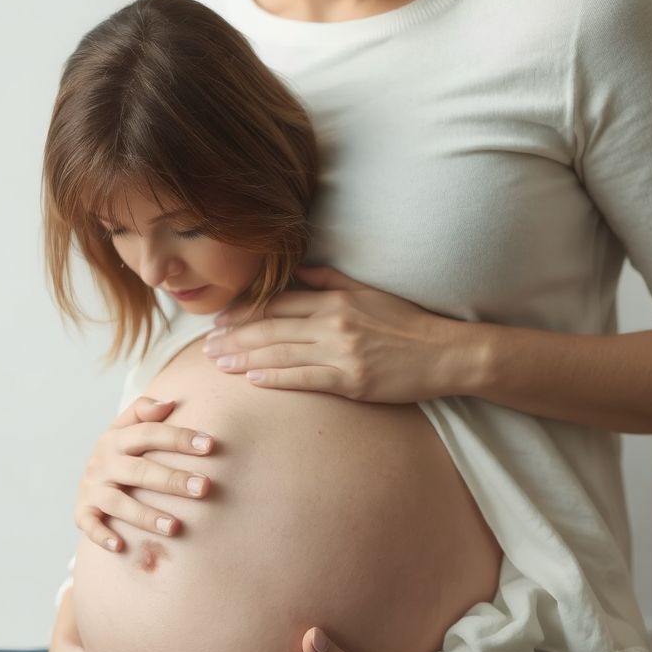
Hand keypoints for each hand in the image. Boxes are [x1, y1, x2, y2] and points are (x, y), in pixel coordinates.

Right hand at [74, 396, 215, 552]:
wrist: (88, 479)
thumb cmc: (121, 454)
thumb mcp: (126, 427)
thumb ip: (144, 411)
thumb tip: (169, 403)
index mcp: (116, 438)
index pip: (148, 433)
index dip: (178, 437)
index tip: (210, 445)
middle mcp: (102, 462)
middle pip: (139, 470)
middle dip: (172, 480)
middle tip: (204, 488)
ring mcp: (92, 488)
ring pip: (118, 502)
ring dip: (145, 515)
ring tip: (174, 527)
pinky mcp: (82, 512)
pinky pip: (90, 525)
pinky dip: (102, 535)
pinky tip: (121, 546)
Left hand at [202, 264, 478, 402]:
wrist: (445, 354)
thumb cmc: (407, 324)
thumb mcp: (369, 292)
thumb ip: (330, 280)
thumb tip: (298, 270)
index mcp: (335, 300)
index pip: (278, 304)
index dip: (244, 312)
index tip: (220, 320)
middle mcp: (333, 324)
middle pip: (271, 329)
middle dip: (234, 338)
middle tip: (207, 347)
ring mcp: (341, 353)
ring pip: (280, 354)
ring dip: (245, 360)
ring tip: (218, 364)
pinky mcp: (350, 382)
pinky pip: (304, 379)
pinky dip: (275, 379)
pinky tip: (252, 380)